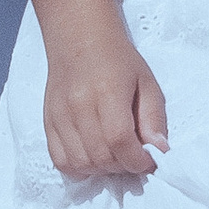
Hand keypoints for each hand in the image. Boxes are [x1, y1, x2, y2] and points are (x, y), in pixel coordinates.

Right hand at [42, 30, 169, 182]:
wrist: (79, 39)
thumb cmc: (118, 60)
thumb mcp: (147, 83)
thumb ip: (154, 119)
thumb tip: (159, 151)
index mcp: (108, 92)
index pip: (120, 141)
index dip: (137, 160)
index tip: (149, 161)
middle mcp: (79, 106)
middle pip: (100, 157)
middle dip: (123, 166)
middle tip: (133, 156)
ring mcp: (60, 116)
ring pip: (80, 164)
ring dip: (102, 169)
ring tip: (114, 155)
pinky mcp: (48, 122)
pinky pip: (60, 160)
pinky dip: (79, 167)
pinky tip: (94, 156)